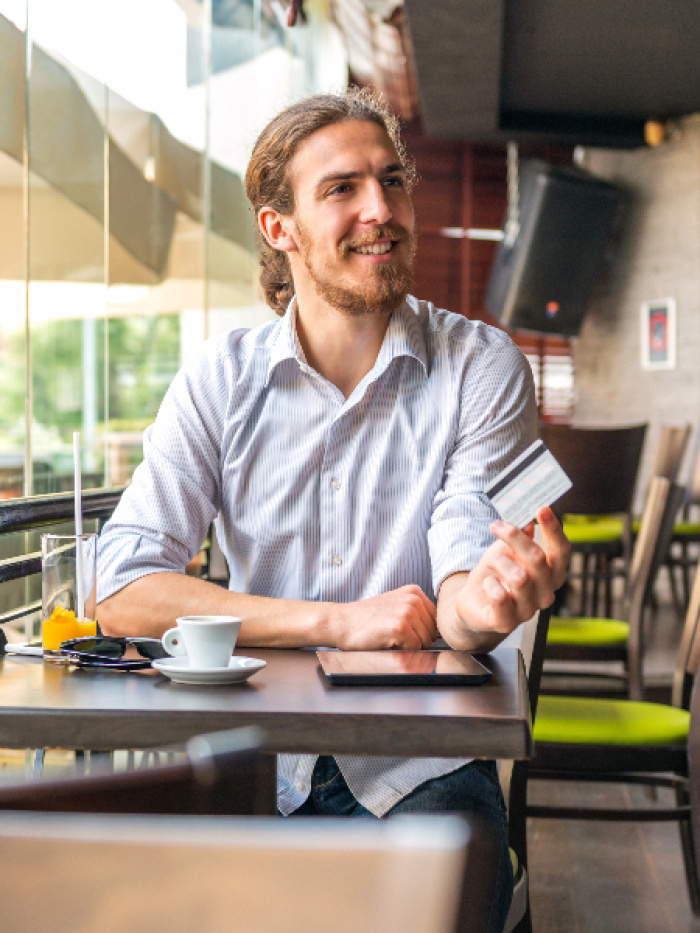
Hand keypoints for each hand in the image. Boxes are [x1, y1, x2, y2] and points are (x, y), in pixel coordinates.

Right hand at [332, 585, 437, 649]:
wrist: (341, 622)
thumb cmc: (366, 619)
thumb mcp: (395, 605)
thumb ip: (417, 612)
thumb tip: (439, 631)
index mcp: (414, 592)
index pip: (435, 620)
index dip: (422, 631)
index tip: (404, 631)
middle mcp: (414, 599)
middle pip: (432, 632)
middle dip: (416, 640)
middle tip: (393, 634)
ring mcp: (408, 612)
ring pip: (425, 642)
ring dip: (409, 646)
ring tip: (389, 636)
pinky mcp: (401, 627)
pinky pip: (415, 648)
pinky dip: (402, 650)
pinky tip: (386, 640)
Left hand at [454, 506, 569, 638]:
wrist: (473, 602)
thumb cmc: (496, 573)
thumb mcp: (508, 549)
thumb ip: (521, 535)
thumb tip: (529, 518)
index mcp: (551, 575)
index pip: (561, 552)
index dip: (553, 530)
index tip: (541, 508)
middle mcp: (545, 594)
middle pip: (538, 559)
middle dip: (514, 538)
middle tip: (496, 525)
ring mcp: (528, 611)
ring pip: (519, 577)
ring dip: (499, 562)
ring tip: (491, 564)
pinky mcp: (506, 622)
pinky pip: (500, 597)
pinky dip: (490, 583)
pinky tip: (488, 583)